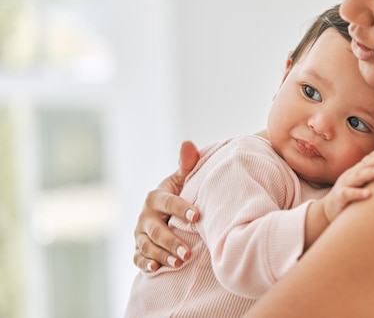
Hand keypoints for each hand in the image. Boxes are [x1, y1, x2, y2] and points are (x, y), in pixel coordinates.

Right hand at [133, 141, 200, 271]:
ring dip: (162, 255)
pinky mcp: (139, 248)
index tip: (198, 216)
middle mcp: (145, 216)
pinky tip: (156, 269)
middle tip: (188, 252)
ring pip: (147, 246)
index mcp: (156, 197)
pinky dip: (145, 264)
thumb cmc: (180, 193)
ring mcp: (140, 233)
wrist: (166, 212)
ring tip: (179, 262)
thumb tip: (188, 143)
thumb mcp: (182, 179)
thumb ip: (186, 164)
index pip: (168, 202)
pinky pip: (138, 257)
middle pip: (155, 230)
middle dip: (171, 241)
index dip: (182, 209)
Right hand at [321, 144, 373, 221]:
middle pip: (368, 164)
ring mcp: (345, 184)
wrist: (329, 209)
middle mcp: (352, 174)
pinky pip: (348, 194)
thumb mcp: (362, 183)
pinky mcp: (340, 197)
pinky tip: (369, 194)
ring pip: (360, 176)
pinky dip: (358, 193)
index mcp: (358, 170)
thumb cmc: (351, 195)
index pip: (371, 158)